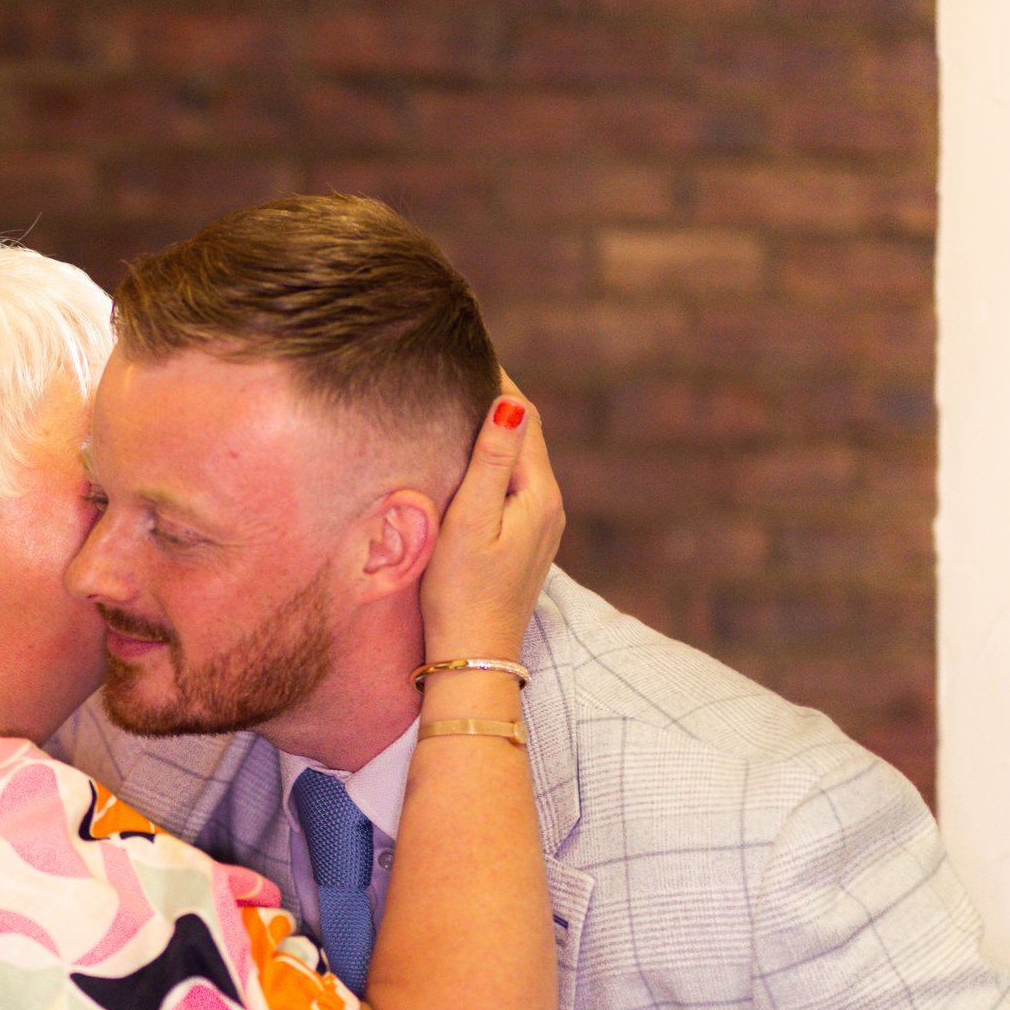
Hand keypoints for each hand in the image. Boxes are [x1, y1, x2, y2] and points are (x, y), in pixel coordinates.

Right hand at [421, 379, 564, 664]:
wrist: (473, 657)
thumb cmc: (461, 592)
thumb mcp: (470, 521)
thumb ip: (491, 461)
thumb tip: (510, 401)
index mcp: (539, 494)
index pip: (526, 417)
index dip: (500, 382)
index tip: (469, 352)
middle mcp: (549, 506)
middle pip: (527, 436)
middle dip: (498, 400)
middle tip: (461, 367)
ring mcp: (540, 526)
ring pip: (521, 460)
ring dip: (496, 430)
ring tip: (460, 401)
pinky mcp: (525, 542)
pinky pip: (514, 485)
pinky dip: (494, 461)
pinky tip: (468, 457)